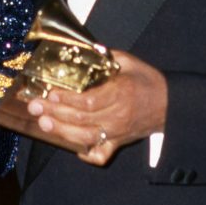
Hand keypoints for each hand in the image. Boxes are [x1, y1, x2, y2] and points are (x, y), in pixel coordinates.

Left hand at [26, 51, 166, 165]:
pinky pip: (100, 154)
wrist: (170, 105)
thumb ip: (106, 57)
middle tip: (34, 106)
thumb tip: (83, 49)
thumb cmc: (147, 81)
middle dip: (55, 113)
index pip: (89, 101)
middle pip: (81, 119)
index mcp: (120, 93)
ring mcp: (117, 132)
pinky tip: (71, 146)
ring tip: (42, 122)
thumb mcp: (129, 62)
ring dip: (61, 131)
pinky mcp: (118, 143)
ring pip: (85, 137)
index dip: (67, 99)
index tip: (50, 93)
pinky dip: (85, 153)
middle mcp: (117, 116)